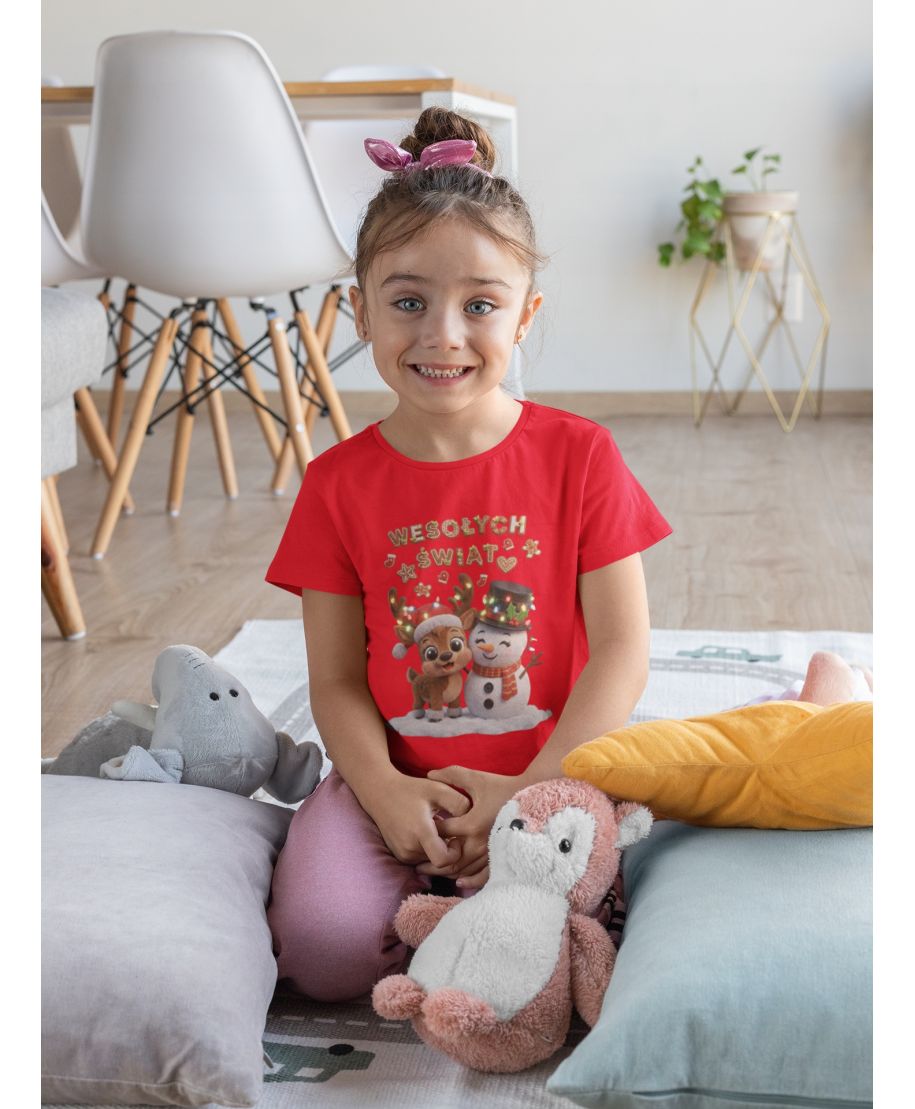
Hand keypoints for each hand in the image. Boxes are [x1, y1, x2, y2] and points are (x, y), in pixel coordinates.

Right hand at [363, 771, 470, 868]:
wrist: (380, 793)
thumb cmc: (412, 790)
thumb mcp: (438, 789)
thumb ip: (459, 803)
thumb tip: (473, 818)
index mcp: (420, 831)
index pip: (443, 860)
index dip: (455, 852)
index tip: (455, 836)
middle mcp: (409, 848)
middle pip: (439, 863)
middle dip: (448, 850)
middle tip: (450, 831)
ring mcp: (403, 854)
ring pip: (430, 863)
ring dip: (438, 850)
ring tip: (437, 830)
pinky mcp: (400, 856)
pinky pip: (421, 860)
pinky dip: (428, 851)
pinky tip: (429, 834)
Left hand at [418, 766, 523, 889]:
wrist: (532, 798)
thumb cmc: (503, 787)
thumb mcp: (477, 779)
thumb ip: (452, 776)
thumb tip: (429, 774)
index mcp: (471, 823)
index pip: (441, 833)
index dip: (427, 832)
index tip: (419, 831)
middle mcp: (479, 843)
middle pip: (447, 858)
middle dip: (429, 861)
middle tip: (415, 863)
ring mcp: (490, 854)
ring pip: (462, 870)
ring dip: (445, 872)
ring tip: (431, 871)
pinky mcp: (500, 859)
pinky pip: (482, 876)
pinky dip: (469, 880)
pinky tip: (459, 882)